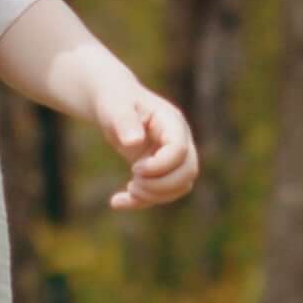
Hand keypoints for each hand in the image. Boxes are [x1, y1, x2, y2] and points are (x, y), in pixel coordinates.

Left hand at [95, 71, 197, 214]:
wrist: (115, 103)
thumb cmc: (115, 100)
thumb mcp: (115, 106)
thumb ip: (124, 121)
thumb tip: (134, 142)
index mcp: (172, 122)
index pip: (180, 151)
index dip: (160, 166)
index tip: (135, 167)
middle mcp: (179, 140)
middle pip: (188, 172)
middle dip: (160, 185)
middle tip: (133, 183)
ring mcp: (173, 156)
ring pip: (181, 186)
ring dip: (155, 195)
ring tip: (129, 189)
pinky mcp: (162, 170)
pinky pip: (162, 193)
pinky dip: (141, 202)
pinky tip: (115, 202)